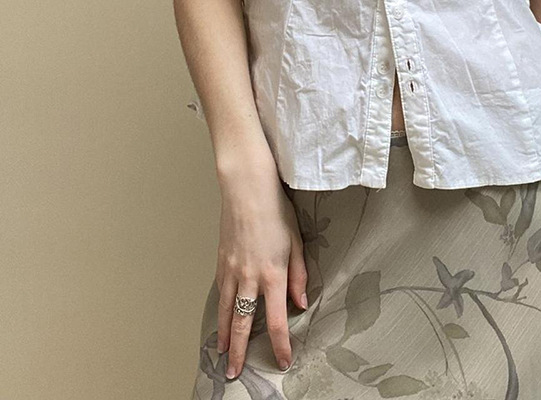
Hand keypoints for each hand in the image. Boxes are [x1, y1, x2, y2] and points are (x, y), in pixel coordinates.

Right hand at [214, 155, 307, 379]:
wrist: (247, 189)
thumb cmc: (276, 211)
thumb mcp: (297, 242)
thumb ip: (300, 275)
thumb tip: (301, 304)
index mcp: (273, 273)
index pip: (275, 320)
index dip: (279, 344)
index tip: (283, 361)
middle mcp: (249, 276)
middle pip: (242, 323)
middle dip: (239, 352)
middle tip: (235, 373)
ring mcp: (231, 270)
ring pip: (224, 311)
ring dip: (223, 336)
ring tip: (222, 355)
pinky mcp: (220, 262)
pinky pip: (220, 292)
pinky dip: (218, 310)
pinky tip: (219, 319)